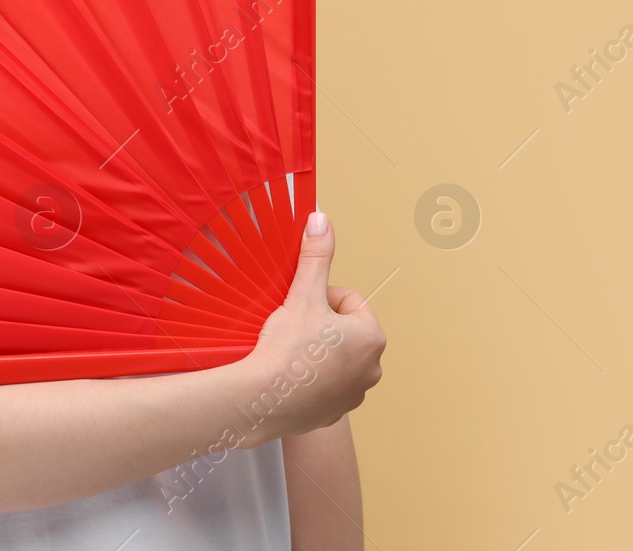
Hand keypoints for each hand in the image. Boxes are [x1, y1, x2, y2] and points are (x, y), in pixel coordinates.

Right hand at [236, 211, 385, 447]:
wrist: (260, 400)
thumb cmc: (287, 347)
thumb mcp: (303, 294)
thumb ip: (316, 256)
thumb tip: (322, 219)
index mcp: (372, 337)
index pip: (349, 301)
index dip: (321, 299)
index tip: (301, 308)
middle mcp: (372, 369)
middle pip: (344, 330)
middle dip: (321, 326)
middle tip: (293, 330)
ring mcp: (354, 395)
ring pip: (335, 358)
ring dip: (317, 352)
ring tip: (290, 353)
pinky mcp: (334, 414)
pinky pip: (324, 387)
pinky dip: (310, 380)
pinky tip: (289, 377)